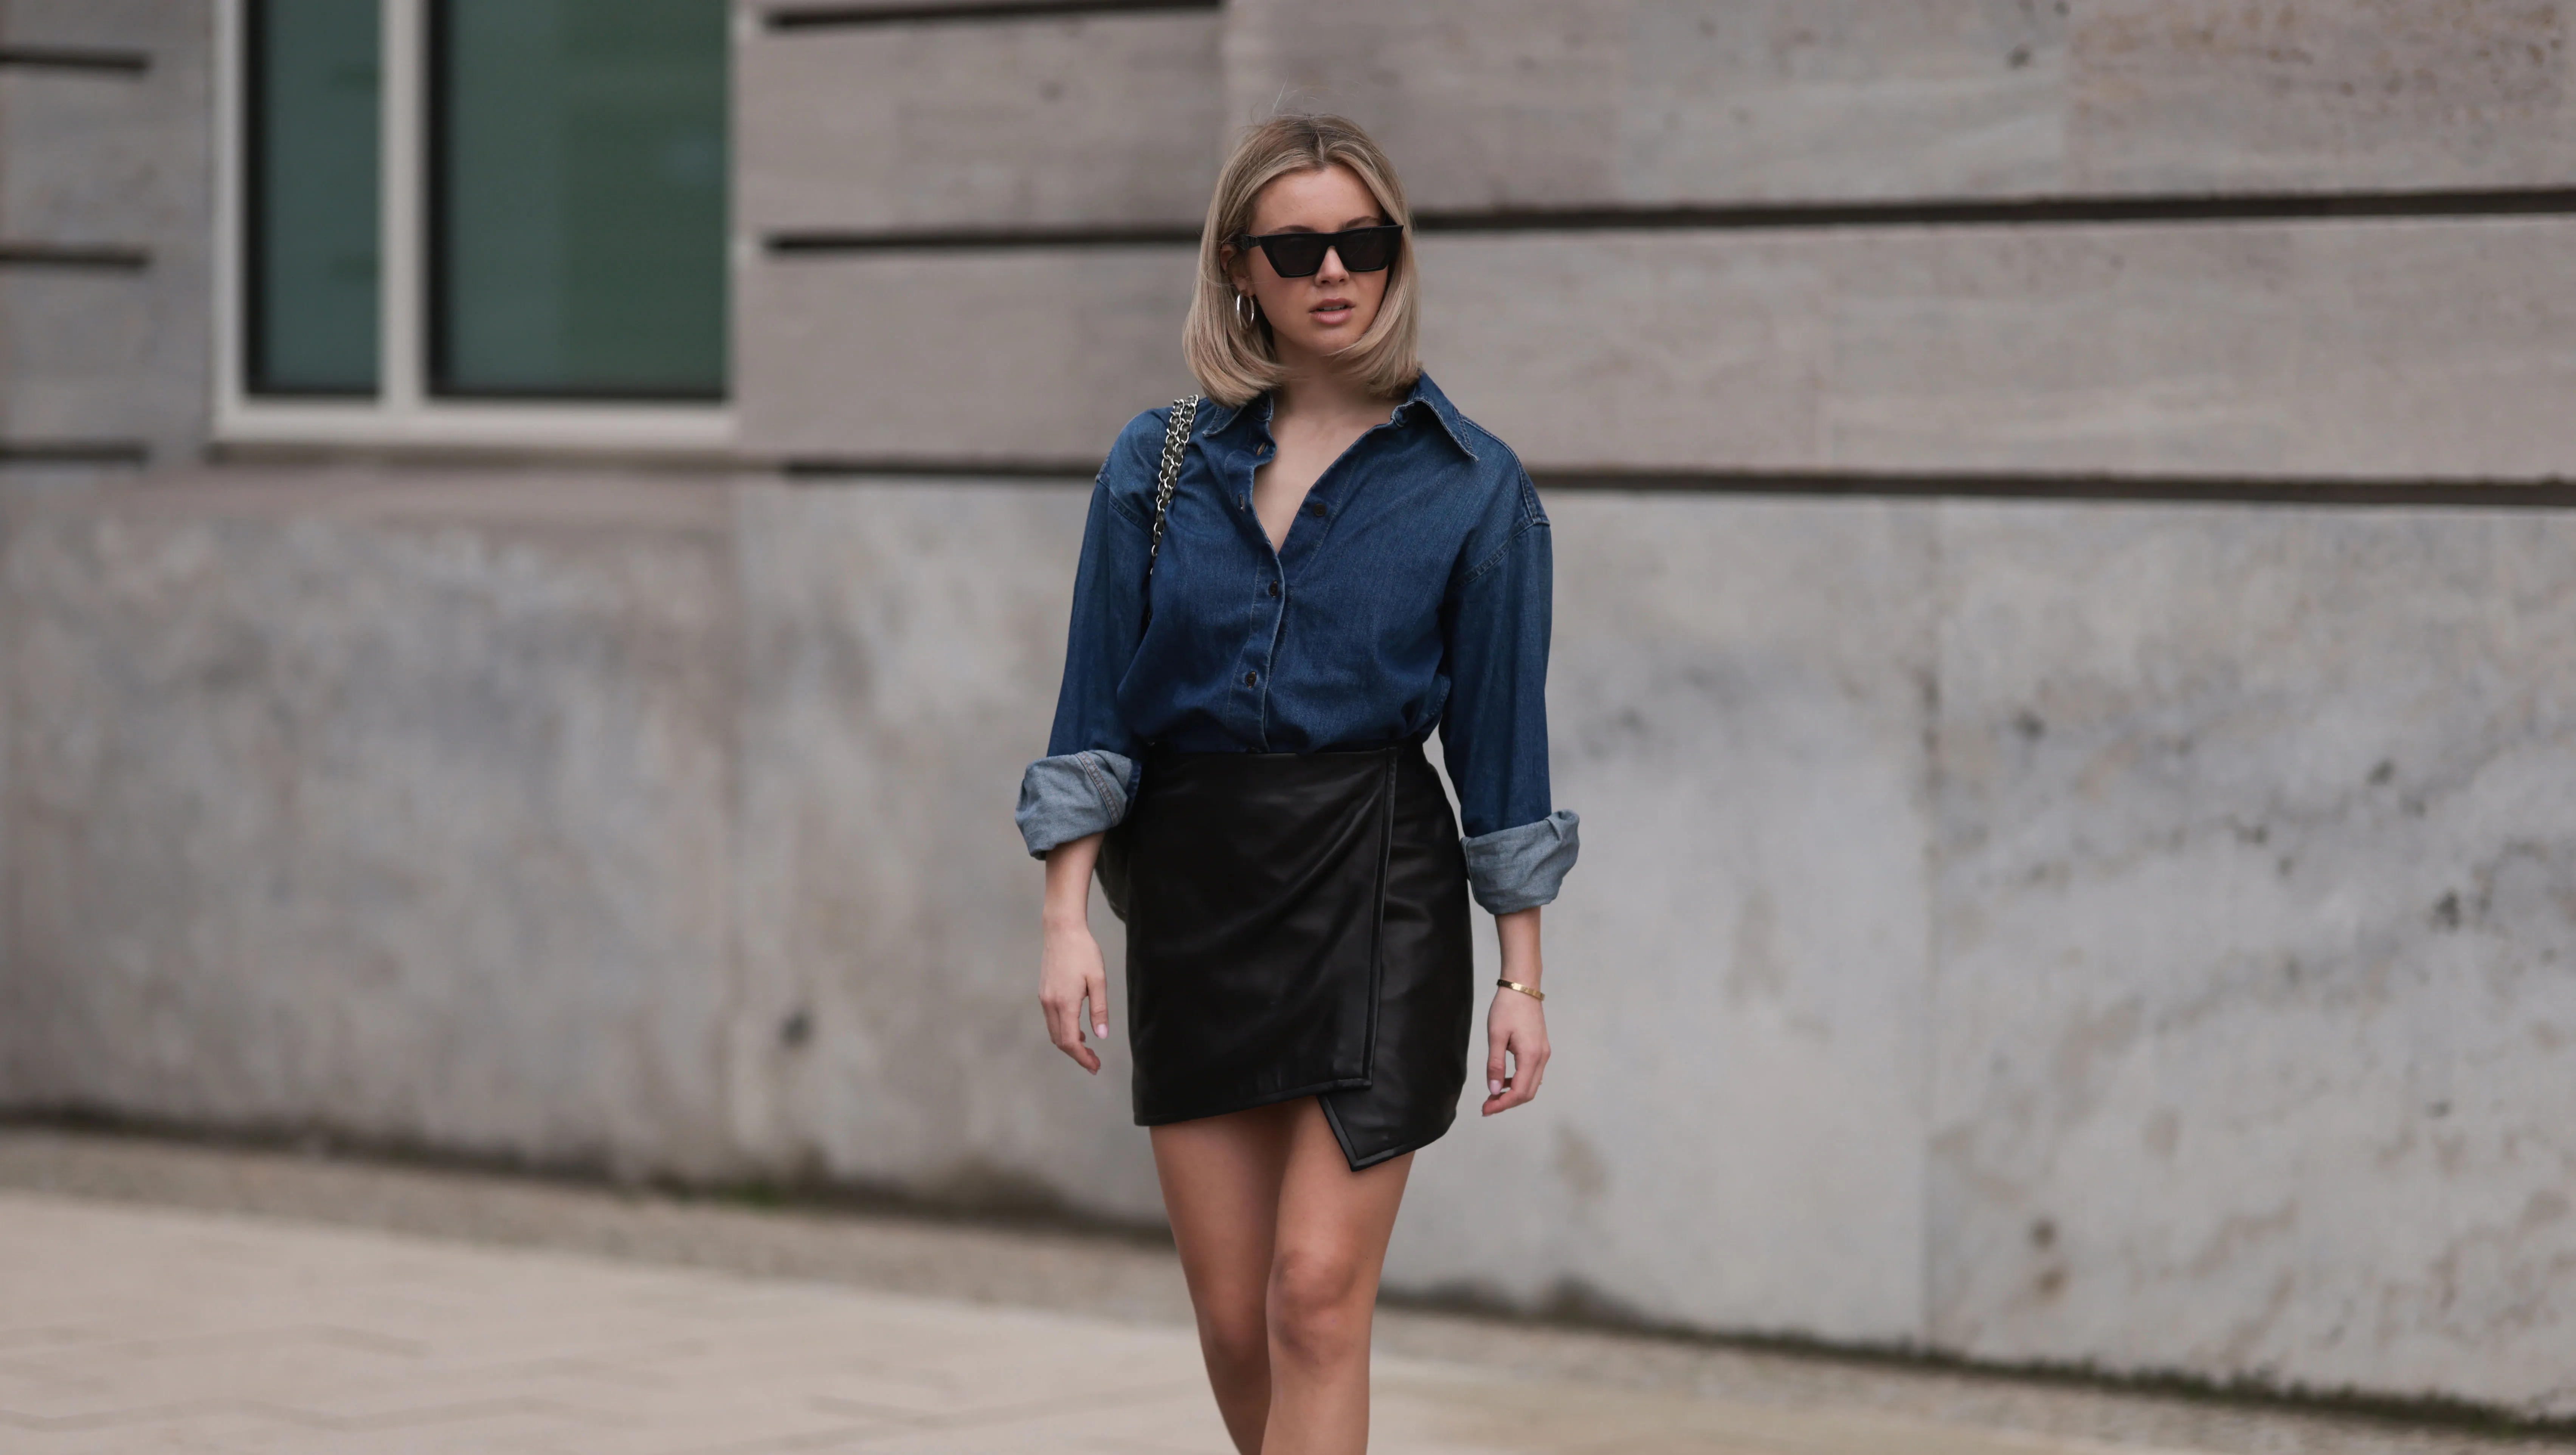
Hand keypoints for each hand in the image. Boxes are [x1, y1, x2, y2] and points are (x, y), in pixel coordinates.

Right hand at [1039, 921, 1108, 1073]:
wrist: (1062, 930)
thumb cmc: (1083, 952)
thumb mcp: (1098, 980)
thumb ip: (1100, 1010)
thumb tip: (1102, 1036)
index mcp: (1065, 1003)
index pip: (1070, 1041)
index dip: (1082, 1058)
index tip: (1095, 1066)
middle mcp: (1050, 1004)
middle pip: (1060, 1041)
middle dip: (1077, 1055)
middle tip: (1095, 1062)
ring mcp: (1044, 998)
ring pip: (1054, 1032)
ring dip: (1070, 1043)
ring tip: (1088, 1048)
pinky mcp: (1044, 993)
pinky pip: (1052, 1020)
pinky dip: (1063, 1030)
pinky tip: (1078, 1028)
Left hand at [1481, 986, 1547, 1114]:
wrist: (1522, 987)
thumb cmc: (1506, 1008)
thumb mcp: (1495, 1036)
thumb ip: (1495, 1065)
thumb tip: (1494, 1091)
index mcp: (1531, 1056)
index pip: (1519, 1092)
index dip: (1502, 1104)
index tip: (1485, 1109)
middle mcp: (1541, 1058)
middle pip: (1528, 1093)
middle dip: (1508, 1103)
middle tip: (1487, 1106)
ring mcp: (1543, 1053)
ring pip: (1532, 1085)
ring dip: (1513, 1093)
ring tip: (1493, 1095)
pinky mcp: (1541, 1048)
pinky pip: (1532, 1073)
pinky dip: (1519, 1082)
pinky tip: (1504, 1079)